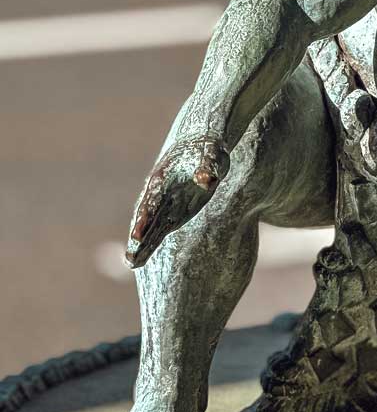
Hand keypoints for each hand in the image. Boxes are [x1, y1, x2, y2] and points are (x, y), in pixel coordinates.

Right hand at [126, 136, 230, 267]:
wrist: (200, 146)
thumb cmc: (207, 150)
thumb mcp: (211, 156)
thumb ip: (207, 168)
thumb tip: (207, 181)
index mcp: (163, 180)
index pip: (152, 202)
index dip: (145, 220)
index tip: (137, 237)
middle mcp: (159, 195)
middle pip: (146, 219)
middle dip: (139, 238)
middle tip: (130, 259)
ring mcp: (165, 204)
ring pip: (151, 227)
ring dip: (142, 245)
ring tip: (132, 264)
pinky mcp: (173, 212)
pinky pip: (159, 230)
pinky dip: (150, 244)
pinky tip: (140, 261)